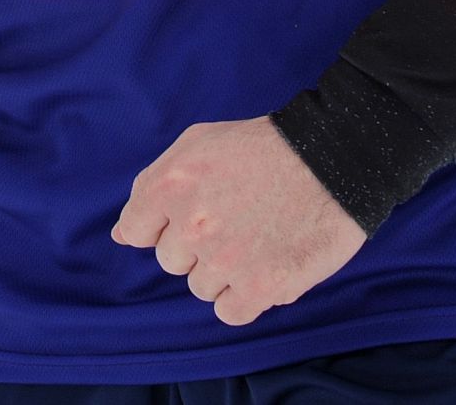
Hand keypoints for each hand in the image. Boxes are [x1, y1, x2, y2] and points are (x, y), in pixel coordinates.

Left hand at [111, 117, 364, 327]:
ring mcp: (226, 259)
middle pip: (171, 260)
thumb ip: (153, 184)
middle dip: (195, 244)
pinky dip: (245, 296)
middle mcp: (192, 224)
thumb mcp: (197, 144)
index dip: (161, 224)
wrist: (332, 158)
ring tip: (254, 236)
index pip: (135, 230)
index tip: (188, 214)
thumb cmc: (262, 148)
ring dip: (223, 270)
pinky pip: (229, 311)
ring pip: (200, 287)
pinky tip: (263, 264)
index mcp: (171, 184)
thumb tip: (123, 235)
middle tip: (232, 218)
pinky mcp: (261, 287)